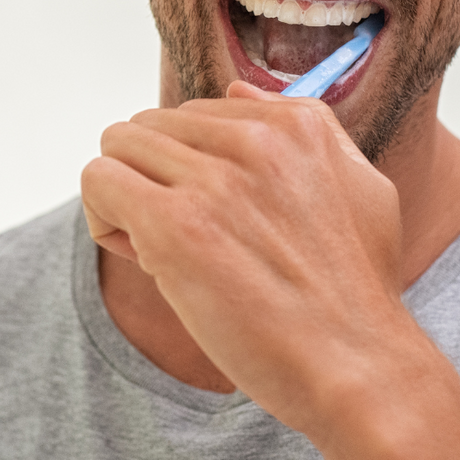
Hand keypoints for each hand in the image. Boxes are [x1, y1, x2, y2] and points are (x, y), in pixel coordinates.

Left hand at [81, 83, 459, 459]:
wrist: (359, 367)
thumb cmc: (356, 294)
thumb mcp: (360, 187)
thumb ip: (303, 130)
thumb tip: (237, 92)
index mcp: (296, 123)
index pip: (197, 114)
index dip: (193, 170)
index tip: (217, 220)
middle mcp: (255, 138)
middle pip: (151, 126)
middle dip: (155, 179)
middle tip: (186, 242)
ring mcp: (213, 179)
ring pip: (119, 147)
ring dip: (128, 198)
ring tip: (165, 252)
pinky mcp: (176, 224)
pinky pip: (99, 181)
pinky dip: (106, 219)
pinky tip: (146, 261)